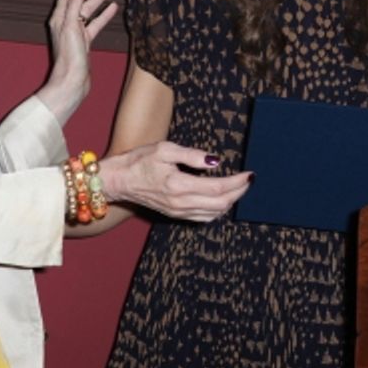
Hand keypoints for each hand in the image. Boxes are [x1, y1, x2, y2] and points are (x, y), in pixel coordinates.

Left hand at [38, 0, 117, 123]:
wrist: (72, 82)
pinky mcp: (85, 41)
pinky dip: (104, 14)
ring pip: (90, 9)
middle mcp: (66, 22)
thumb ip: (74, 5)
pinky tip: (113, 7)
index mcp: (60, 17)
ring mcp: (76, 32)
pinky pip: (95, 23)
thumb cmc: (70, 57)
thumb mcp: (71, 27)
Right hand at [100, 141, 252, 221]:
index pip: (218, 188)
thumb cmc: (139, 161)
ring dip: (230, 202)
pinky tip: (222, 199)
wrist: (118, 181)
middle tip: (249, 180)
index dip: (238, 182)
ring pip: (214, 214)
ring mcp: (178, 212)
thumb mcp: (165, 149)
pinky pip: (203, 218)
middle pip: (221, 204)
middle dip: (239, 192)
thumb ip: (191, 155)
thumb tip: (215, 161)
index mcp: (178, 186)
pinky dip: (218, 210)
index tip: (250, 174)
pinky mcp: (175, 214)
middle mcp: (180, 203)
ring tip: (239, 188)